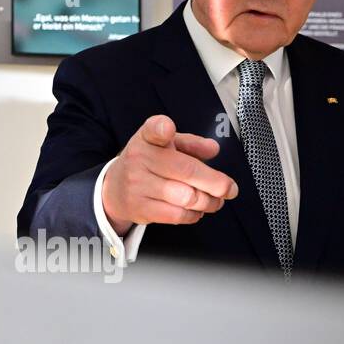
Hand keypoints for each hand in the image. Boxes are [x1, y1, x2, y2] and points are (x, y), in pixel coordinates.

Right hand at [101, 114, 238, 235]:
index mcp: (147, 138)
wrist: (114, 189)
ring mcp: (138, 185)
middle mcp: (139, 159)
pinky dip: (194, 215)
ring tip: (215, 201)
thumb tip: (212, 148)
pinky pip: (178, 215)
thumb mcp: (166, 146)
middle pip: (186, 171)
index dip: (161, 129)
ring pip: (187, 197)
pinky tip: (196, 210)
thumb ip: (191, 144)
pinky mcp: (140, 208)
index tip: (167, 128)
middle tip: (229, 189)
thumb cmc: (149, 164)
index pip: (152, 130)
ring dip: (209, 202)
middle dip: (216, 183)